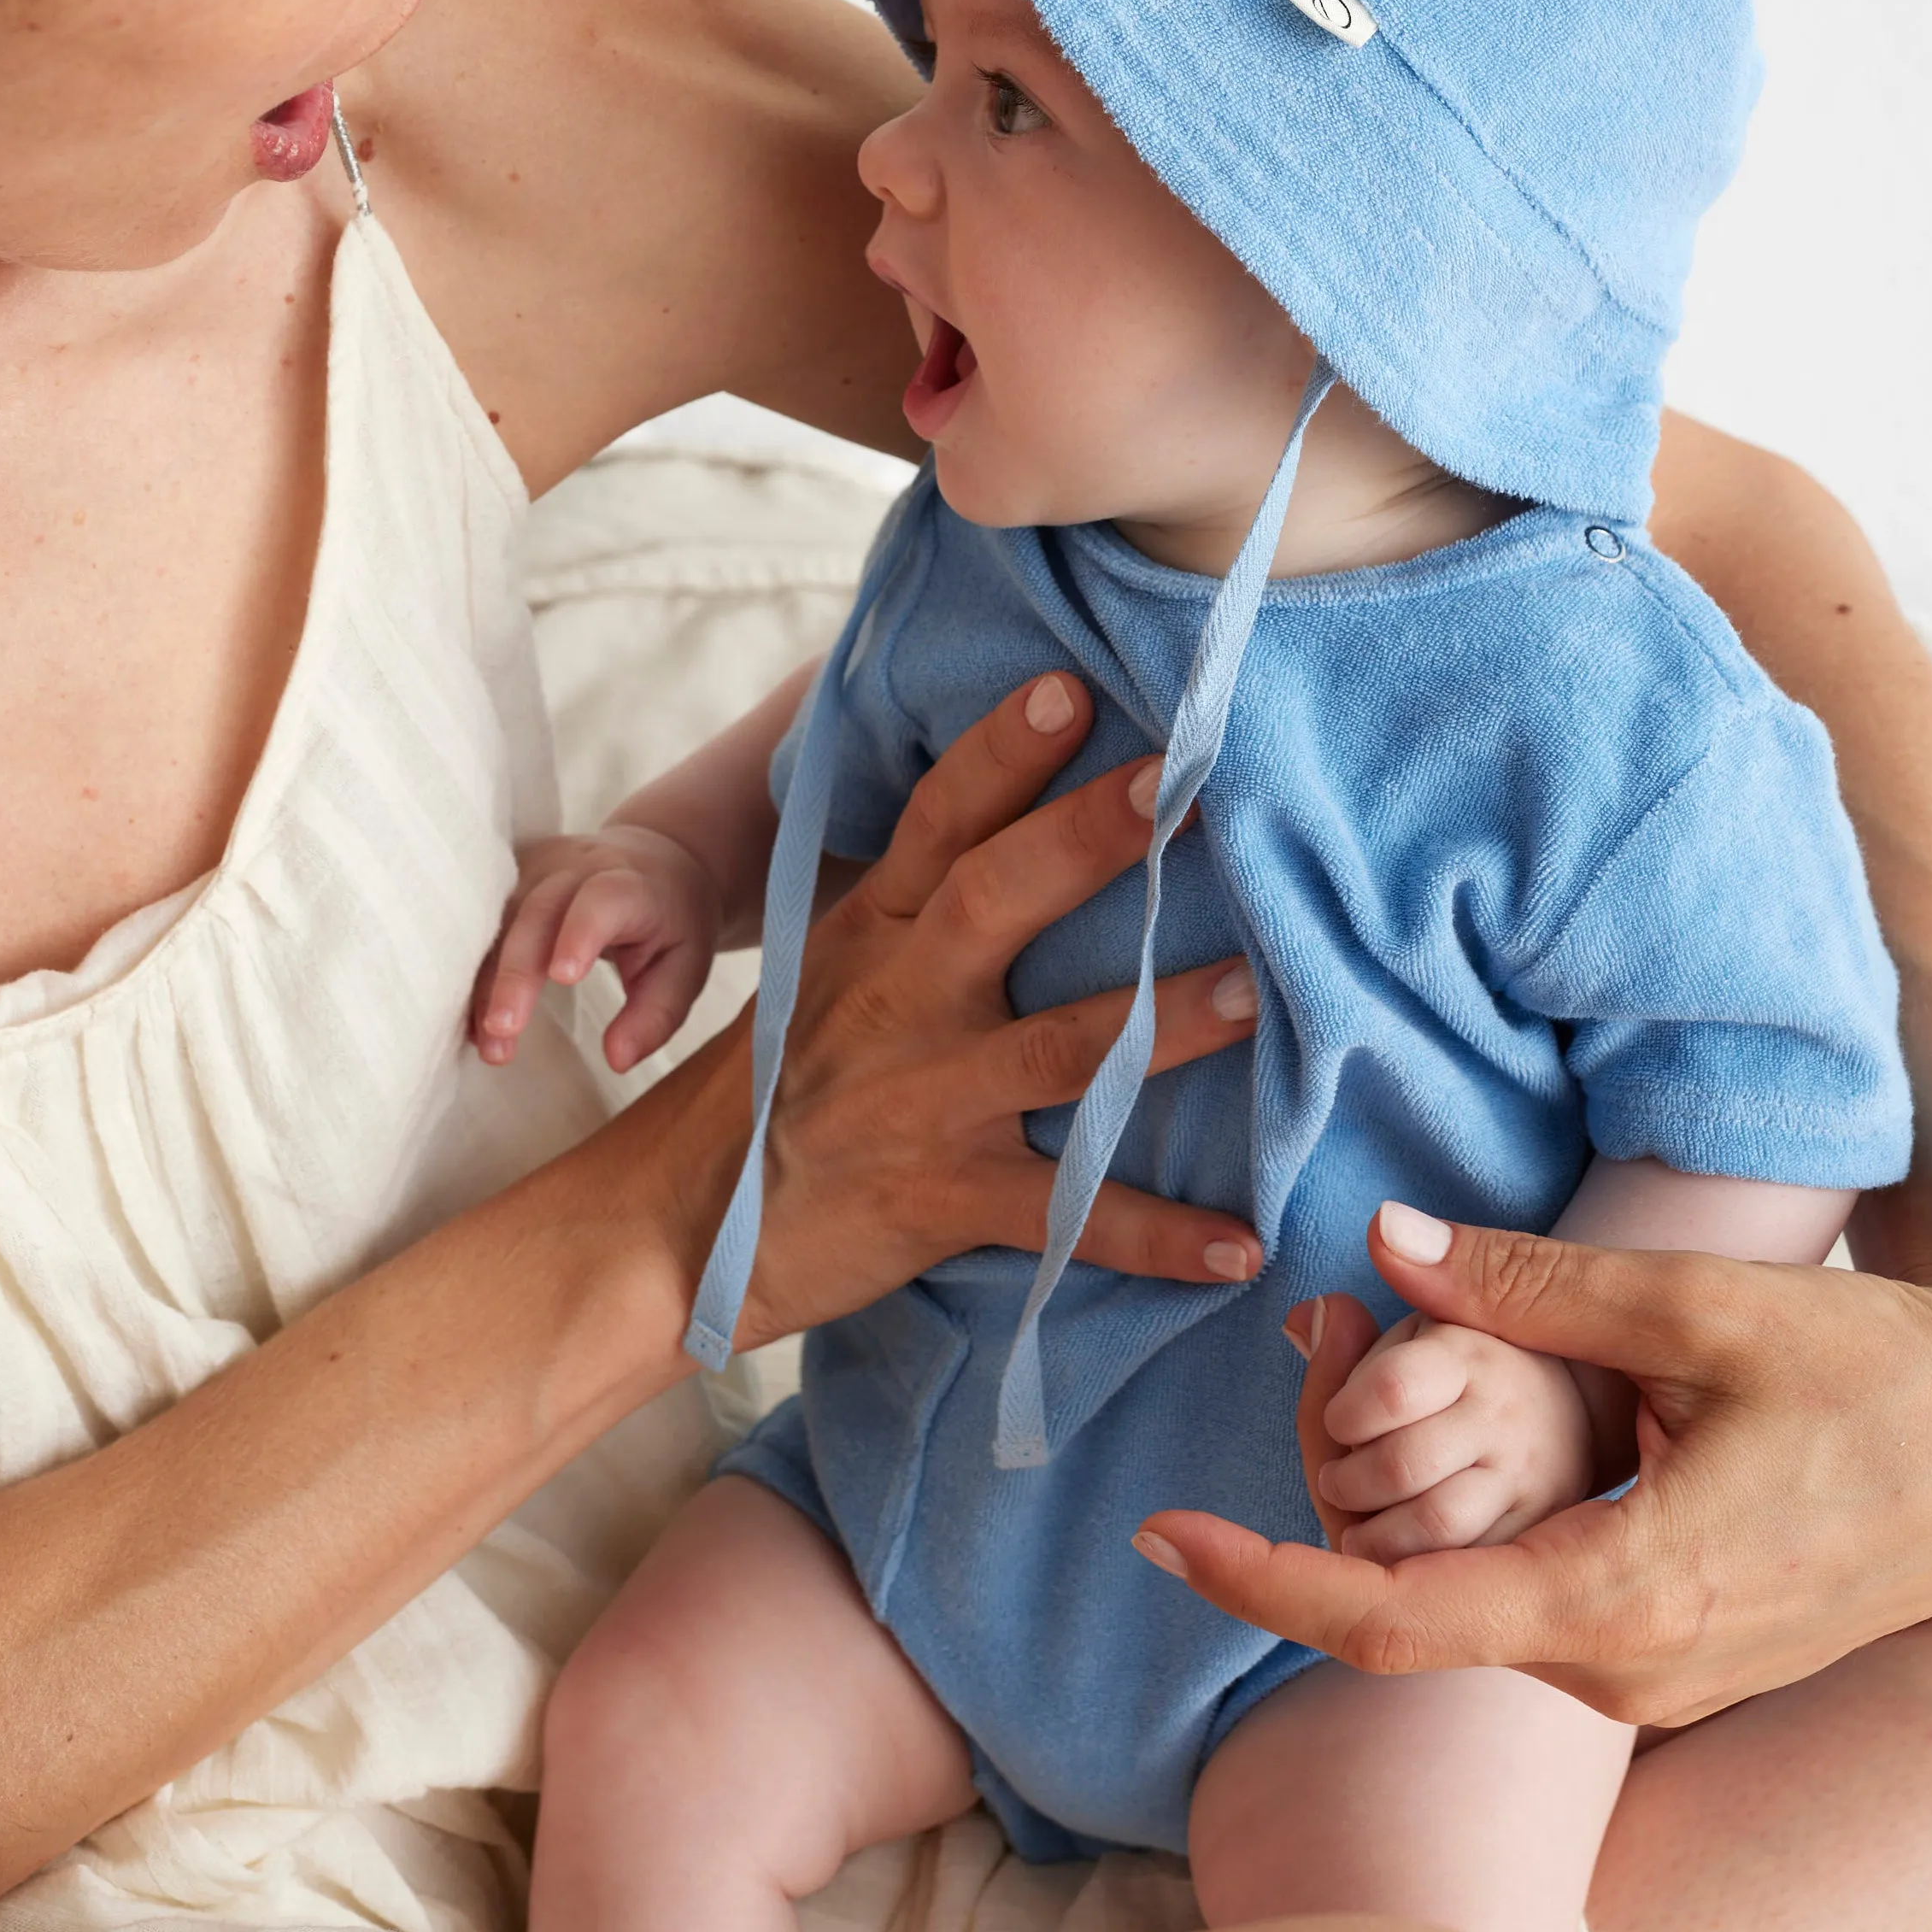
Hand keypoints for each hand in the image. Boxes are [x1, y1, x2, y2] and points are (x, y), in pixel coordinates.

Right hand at [474, 825, 719, 1072]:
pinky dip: (474, 972)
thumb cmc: (671, 922)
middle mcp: (576, 868)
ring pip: (498, 921)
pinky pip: (483, 923)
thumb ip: (656, 1015)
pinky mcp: (509, 877)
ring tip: (487, 1041)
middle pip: (537, 914)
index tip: (564, 978)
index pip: (602, 900)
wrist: (656, 858)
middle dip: (515, 974)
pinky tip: (470, 1018)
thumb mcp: (685, 969)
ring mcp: (536, 868)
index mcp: (629, 884)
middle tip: (503, 1031)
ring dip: (486, 983)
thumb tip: (617, 1059)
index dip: (580, 933)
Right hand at [641, 670, 1265, 1347]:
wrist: (677, 1225)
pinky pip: (1065, 1217)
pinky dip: (1158, 1236)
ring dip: (1161, 1029)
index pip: (938, 820)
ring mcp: (923, 1098)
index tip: (1067, 688)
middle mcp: (899, 999)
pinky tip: (1242, 1244)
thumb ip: (919, 905)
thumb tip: (1028, 821)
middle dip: (1086, 841)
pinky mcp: (941, 1198)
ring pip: (1056, 1050)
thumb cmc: (779, 1082)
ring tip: (1255, 997)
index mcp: (874, 930)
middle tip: (1180, 788)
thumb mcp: (827, 971)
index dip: (999, 753)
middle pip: (995, 900)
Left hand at [1133, 1194, 1931, 1726]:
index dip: (1259, 1580)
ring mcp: (1657, 1678)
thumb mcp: (1696, 1308)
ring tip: (1361, 1393)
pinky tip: (1456, 1448)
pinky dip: (1468, 1537)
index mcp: (1623, 1591)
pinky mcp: (1678, 1658)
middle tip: (1293, 1375)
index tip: (1158, 1534)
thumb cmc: (1873, 1371)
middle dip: (1320, 1518)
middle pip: (1413, 1617)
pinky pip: (1531, 1612)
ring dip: (1399, 1522)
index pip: (1389, 1618)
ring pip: (1471, 1613)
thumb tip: (1379, 1243)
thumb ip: (1529, 1284)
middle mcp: (1628, 1665)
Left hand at [1312, 1308, 1594, 1561]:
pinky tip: (1401, 1562)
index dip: (1344, 1415)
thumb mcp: (1408, 1345)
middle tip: (1336, 1482)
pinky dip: (1418, 1575)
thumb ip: (1348, 1347)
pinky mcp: (1538, 1536)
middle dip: (1349, 1482)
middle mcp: (1506, 1417)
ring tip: (1359, 1531)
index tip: (1337, 1424)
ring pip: (1434, 1525)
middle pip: (1401, 1465)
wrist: (1569, 1415)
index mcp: (1466, 1355)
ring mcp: (1528, 1480)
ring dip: (1375, 1538)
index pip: (1392, 1388)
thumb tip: (1300, 1320)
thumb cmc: (1457, 1380)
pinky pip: (1465, 1573)